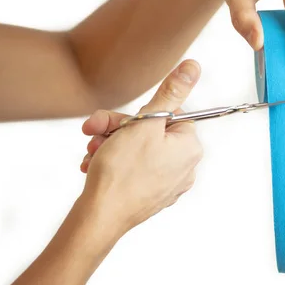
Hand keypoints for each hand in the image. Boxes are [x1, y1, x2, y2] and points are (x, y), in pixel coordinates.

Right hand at [79, 59, 202, 232]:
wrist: (99, 218)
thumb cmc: (122, 172)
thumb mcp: (145, 123)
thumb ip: (171, 93)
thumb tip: (193, 66)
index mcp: (190, 147)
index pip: (170, 114)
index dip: (140, 114)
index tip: (121, 120)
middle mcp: (185, 167)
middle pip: (151, 132)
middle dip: (118, 129)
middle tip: (94, 131)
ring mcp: (167, 184)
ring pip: (137, 149)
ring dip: (110, 144)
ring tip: (91, 153)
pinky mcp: (149, 195)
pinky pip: (132, 169)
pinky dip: (112, 163)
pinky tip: (93, 166)